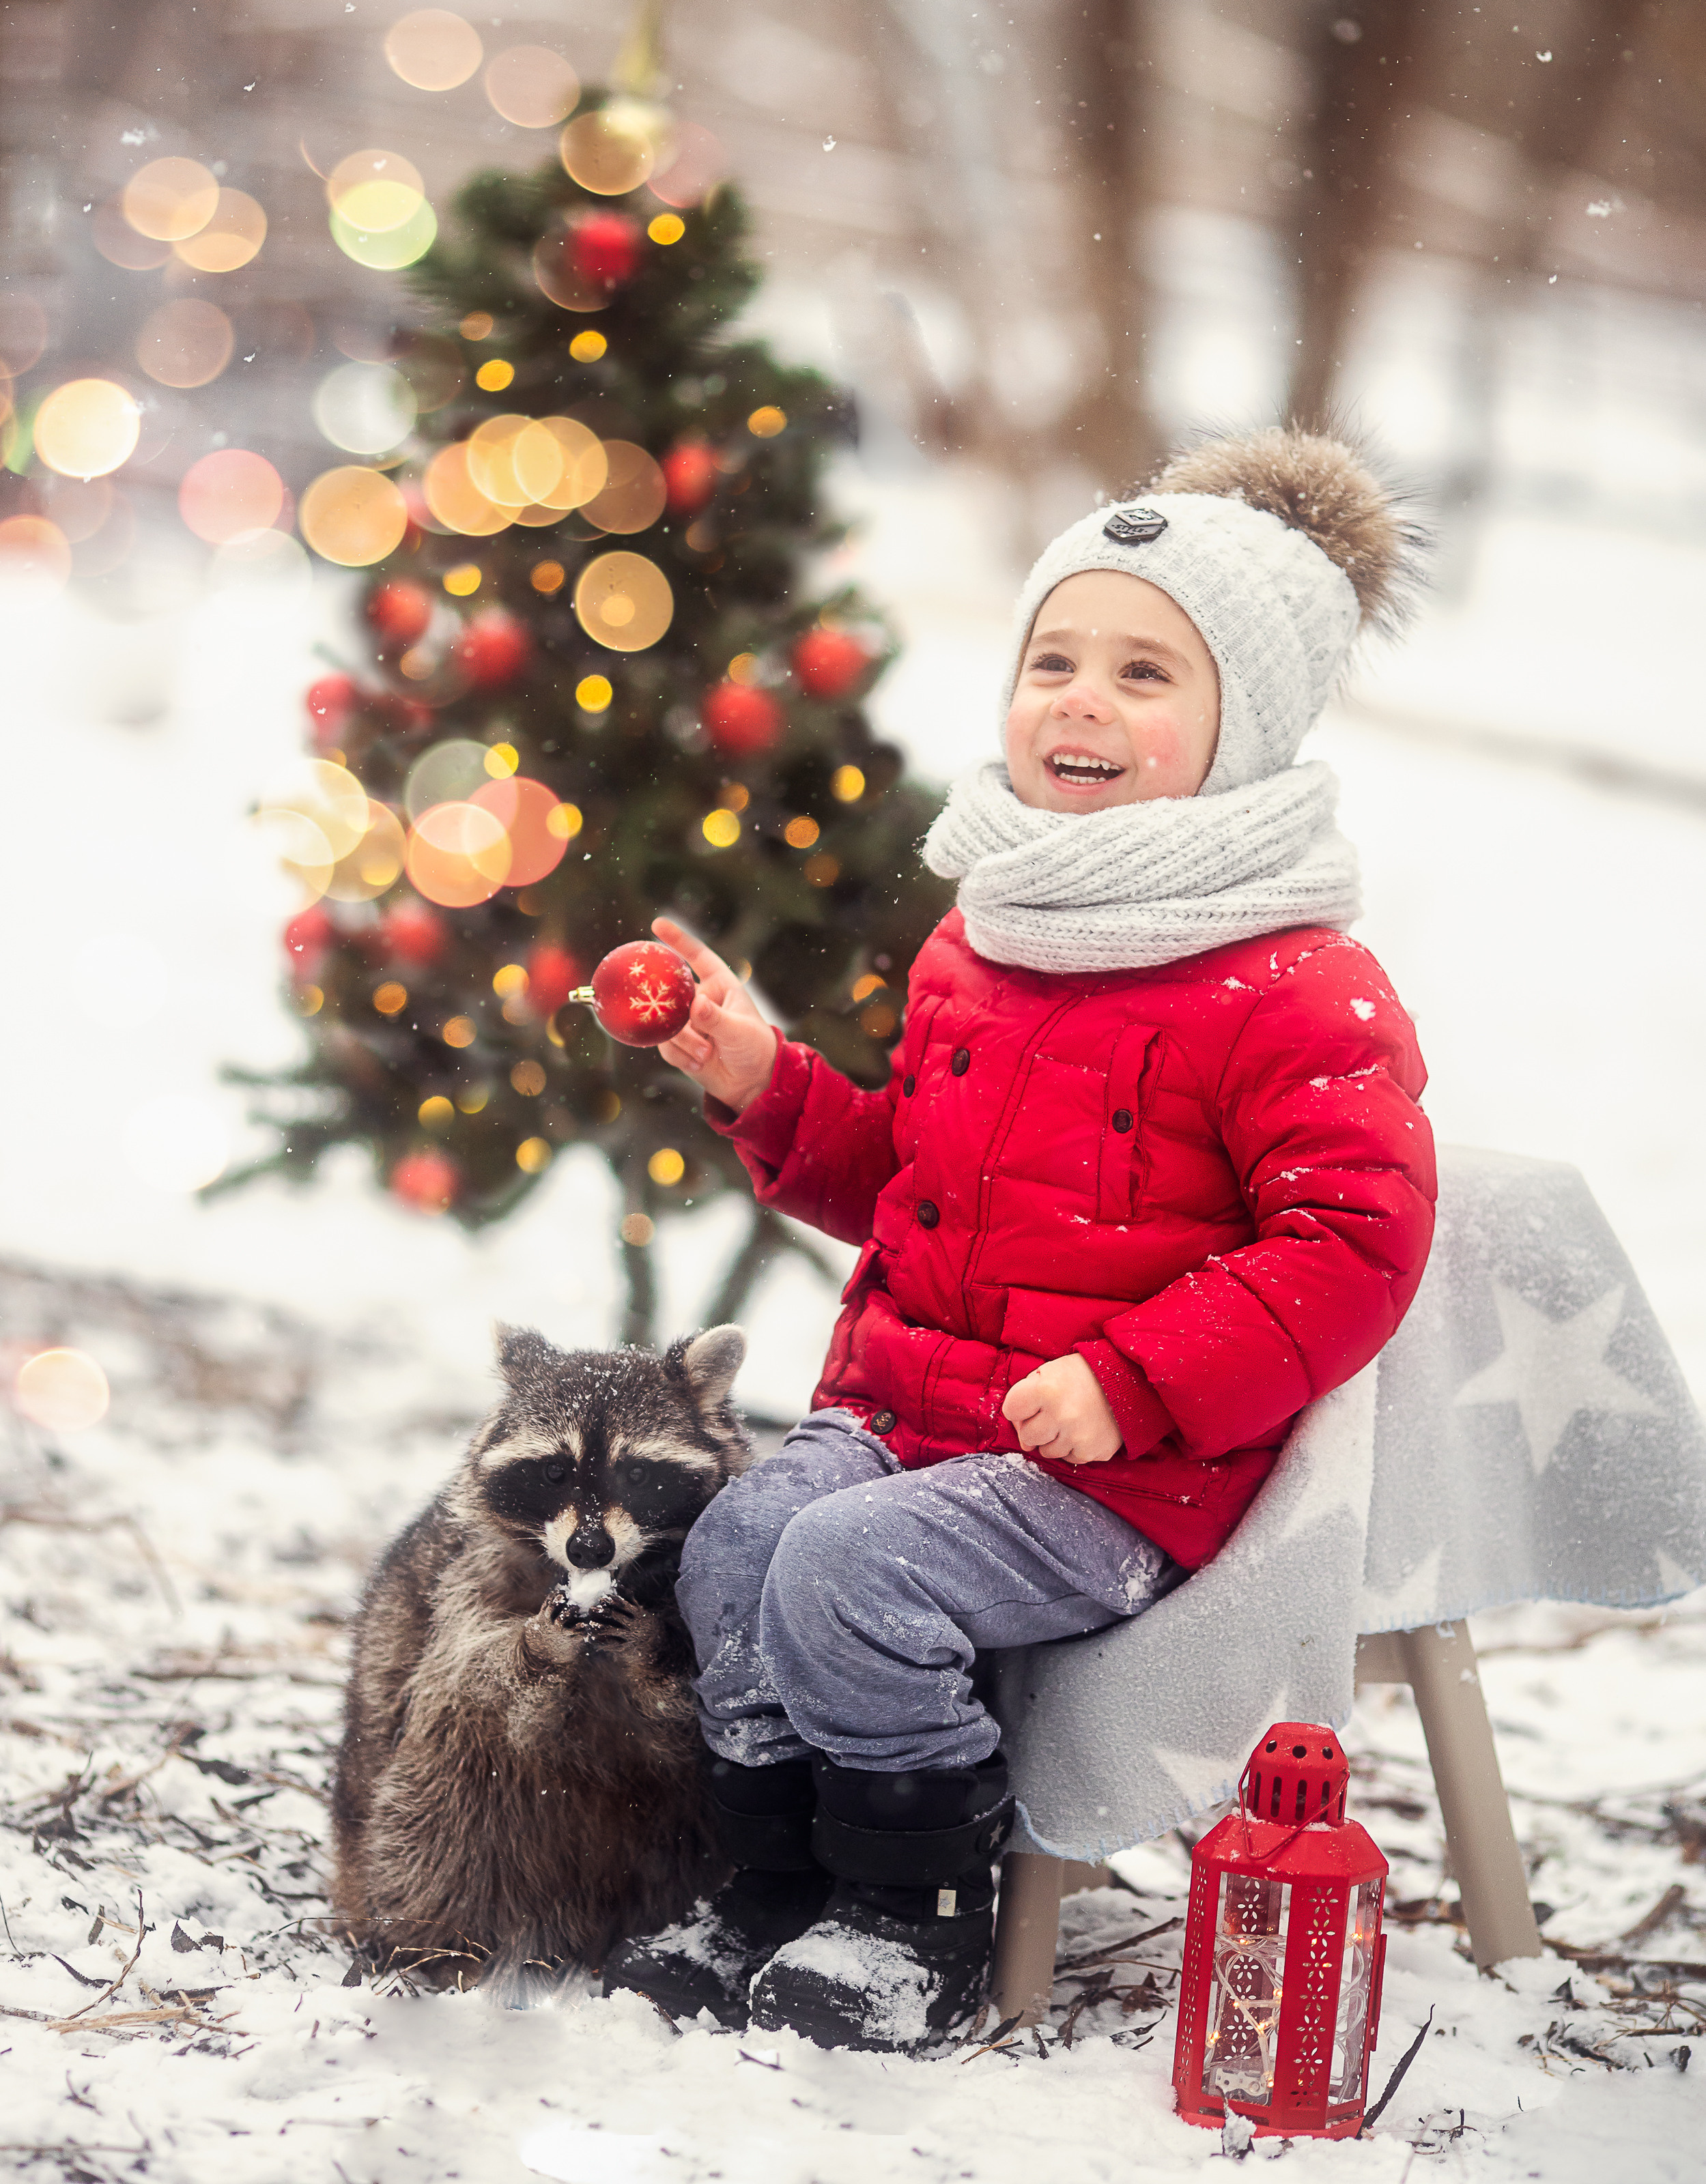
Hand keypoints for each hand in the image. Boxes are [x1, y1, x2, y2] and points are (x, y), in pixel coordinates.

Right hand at [649, 916, 777, 1113]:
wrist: (752, 1084)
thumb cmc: (754, 1049)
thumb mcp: (739, 1032)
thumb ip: (716, 1018)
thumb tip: (695, 1005)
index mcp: (720, 985)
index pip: (698, 956)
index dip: (678, 939)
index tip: (657, 923)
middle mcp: (701, 999)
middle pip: (672, 992)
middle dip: (666, 1003)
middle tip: (661, 1006)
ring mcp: (687, 1022)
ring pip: (667, 1023)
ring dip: (683, 1042)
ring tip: (705, 1055)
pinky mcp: (679, 1044)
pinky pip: (666, 1046)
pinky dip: (681, 1056)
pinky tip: (699, 1065)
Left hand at [1002, 1354, 1121, 1465]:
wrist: (1127, 1381)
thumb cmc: (1081, 1375)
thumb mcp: (1050, 1371)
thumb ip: (1026, 1396)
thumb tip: (1022, 1437)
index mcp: (1046, 1389)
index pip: (1011, 1410)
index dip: (1018, 1407)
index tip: (1031, 1403)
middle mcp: (1060, 1415)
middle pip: (1027, 1436)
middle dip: (1035, 1426)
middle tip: (1052, 1414)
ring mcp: (1077, 1436)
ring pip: (1047, 1451)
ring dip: (1054, 1439)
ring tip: (1070, 1420)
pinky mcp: (1092, 1451)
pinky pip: (1069, 1458)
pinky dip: (1073, 1447)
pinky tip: (1083, 1429)